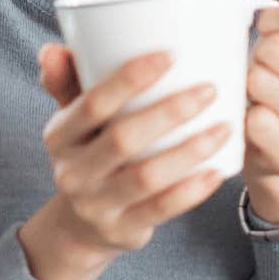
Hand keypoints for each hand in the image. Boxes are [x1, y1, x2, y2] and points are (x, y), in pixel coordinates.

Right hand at [19, 46, 231, 279]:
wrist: (78, 227)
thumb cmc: (89, 153)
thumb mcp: (74, 121)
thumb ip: (68, 82)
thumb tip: (53, 49)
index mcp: (59, 136)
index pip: (92, 103)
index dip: (130, 79)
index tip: (171, 54)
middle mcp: (71, 172)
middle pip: (123, 138)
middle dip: (170, 111)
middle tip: (209, 89)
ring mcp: (96, 205)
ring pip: (147, 177)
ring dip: (190, 150)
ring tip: (225, 127)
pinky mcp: (123, 230)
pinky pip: (162, 210)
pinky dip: (192, 190)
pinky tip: (219, 170)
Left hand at [243, 0, 278, 223]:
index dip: (272, 19)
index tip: (265, 31)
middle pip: (276, 49)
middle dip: (256, 51)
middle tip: (258, 66)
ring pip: (260, 82)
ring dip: (246, 83)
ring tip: (254, 93)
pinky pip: (257, 123)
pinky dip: (244, 116)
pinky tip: (249, 118)